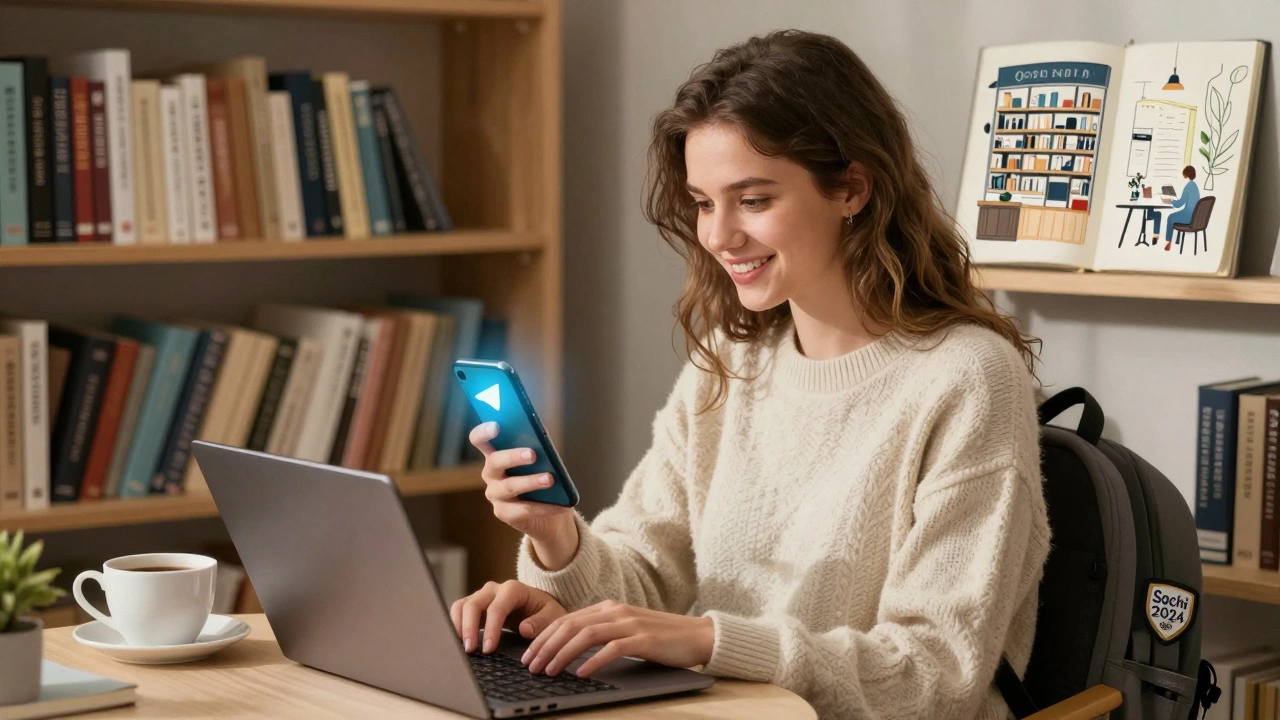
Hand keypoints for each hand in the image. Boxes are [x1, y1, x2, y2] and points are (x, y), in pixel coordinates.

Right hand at [450, 580, 566, 653]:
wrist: (538, 606)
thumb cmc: (545, 612)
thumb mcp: (553, 616)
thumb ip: (541, 622)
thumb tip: (525, 629)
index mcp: (514, 589)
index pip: (497, 607)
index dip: (491, 628)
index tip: (488, 649)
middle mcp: (494, 589)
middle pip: (474, 604)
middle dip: (469, 628)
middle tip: (470, 651)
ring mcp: (482, 596)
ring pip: (461, 606)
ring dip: (458, 627)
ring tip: (461, 649)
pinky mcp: (474, 605)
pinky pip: (458, 611)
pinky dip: (455, 626)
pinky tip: (458, 643)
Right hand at [470, 421, 577, 564]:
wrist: (551, 513)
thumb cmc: (543, 476)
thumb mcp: (544, 458)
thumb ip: (540, 443)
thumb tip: (541, 431)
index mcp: (496, 454)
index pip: (480, 439)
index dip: (484, 432)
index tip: (497, 425)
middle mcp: (490, 473)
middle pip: (495, 461)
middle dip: (513, 456)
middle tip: (532, 454)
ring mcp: (495, 494)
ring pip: (509, 486)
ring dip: (530, 482)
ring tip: (550, 479)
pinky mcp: (504, 513)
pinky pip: (523, 509)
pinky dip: (544, 506)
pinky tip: (560, 504)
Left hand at [521, 600, 714, 678]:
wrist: (698, 635)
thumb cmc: (660, 638)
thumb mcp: (625, 630)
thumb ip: (601, 633)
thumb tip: (569, 649)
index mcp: (608, 607)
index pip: (566, 619)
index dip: (543, 637)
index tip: (528, 655)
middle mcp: (615, 611)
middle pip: (570, 625)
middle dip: (545, 646)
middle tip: (531, 666)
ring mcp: (630, 623)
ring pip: (586, 635)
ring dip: (563, 654)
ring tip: (549, 671)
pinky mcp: (644, 639)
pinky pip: (612, 648)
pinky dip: (594, 661)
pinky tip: (582, 674)